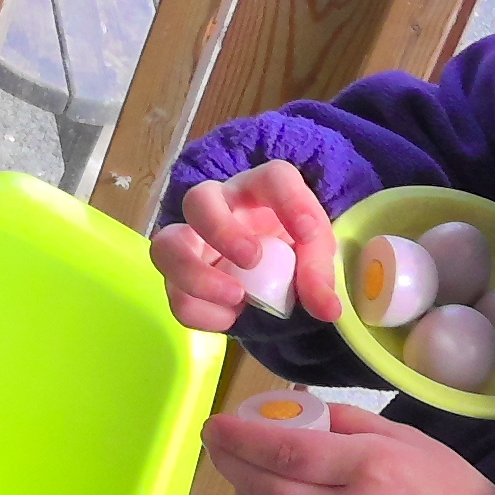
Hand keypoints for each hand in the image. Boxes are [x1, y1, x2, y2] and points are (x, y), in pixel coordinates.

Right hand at [152, 164, 340, 331]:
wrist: (265, 269)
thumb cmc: (287, 246)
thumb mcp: (312, 256)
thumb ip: (319, 276)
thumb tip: (327, 310)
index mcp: (259, 190)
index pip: (273, 177)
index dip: (290, 200)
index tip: (308, 232)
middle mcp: (218, 207)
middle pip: (198, 199)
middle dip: (221, 230)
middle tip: (252, 260)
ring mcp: (192, 240)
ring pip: (166, 245)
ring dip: (196, 275)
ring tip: (236, 298)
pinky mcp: (179, 276)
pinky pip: (172, 292)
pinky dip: (200, 311)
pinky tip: (230, 317)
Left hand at [203, 404, 494, 494]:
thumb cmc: (449, 489)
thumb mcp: (405, 437)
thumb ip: (346, 423)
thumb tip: (295, 414)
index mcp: (368, 469)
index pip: (287, 451)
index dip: (242, 437)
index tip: (215, 423)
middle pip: (267, 487)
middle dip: (230, 462)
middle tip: (213, 440)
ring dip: (241, 488)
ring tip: (233, 464)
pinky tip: (260, 494)